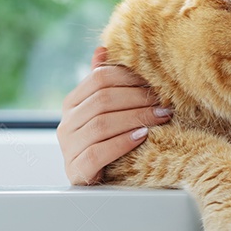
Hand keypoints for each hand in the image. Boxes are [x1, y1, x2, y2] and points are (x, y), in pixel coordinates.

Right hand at [58, 46, 172, 184]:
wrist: (99, 182)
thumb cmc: (108, 141)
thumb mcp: (107, 111)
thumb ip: (104, 83)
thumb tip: (103, 48)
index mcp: (73, 103)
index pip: (99, 78)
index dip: (129, 78)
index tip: (155, 84)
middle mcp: (66, 123)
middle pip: (103, 100)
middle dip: (138, 99)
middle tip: (164, 103)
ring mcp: (68, 147)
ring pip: (102, 125)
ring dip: (136, 119)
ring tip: (160, 118)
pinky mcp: (76, 170)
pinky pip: (98, 152)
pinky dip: (122, 142)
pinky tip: (142, 137)